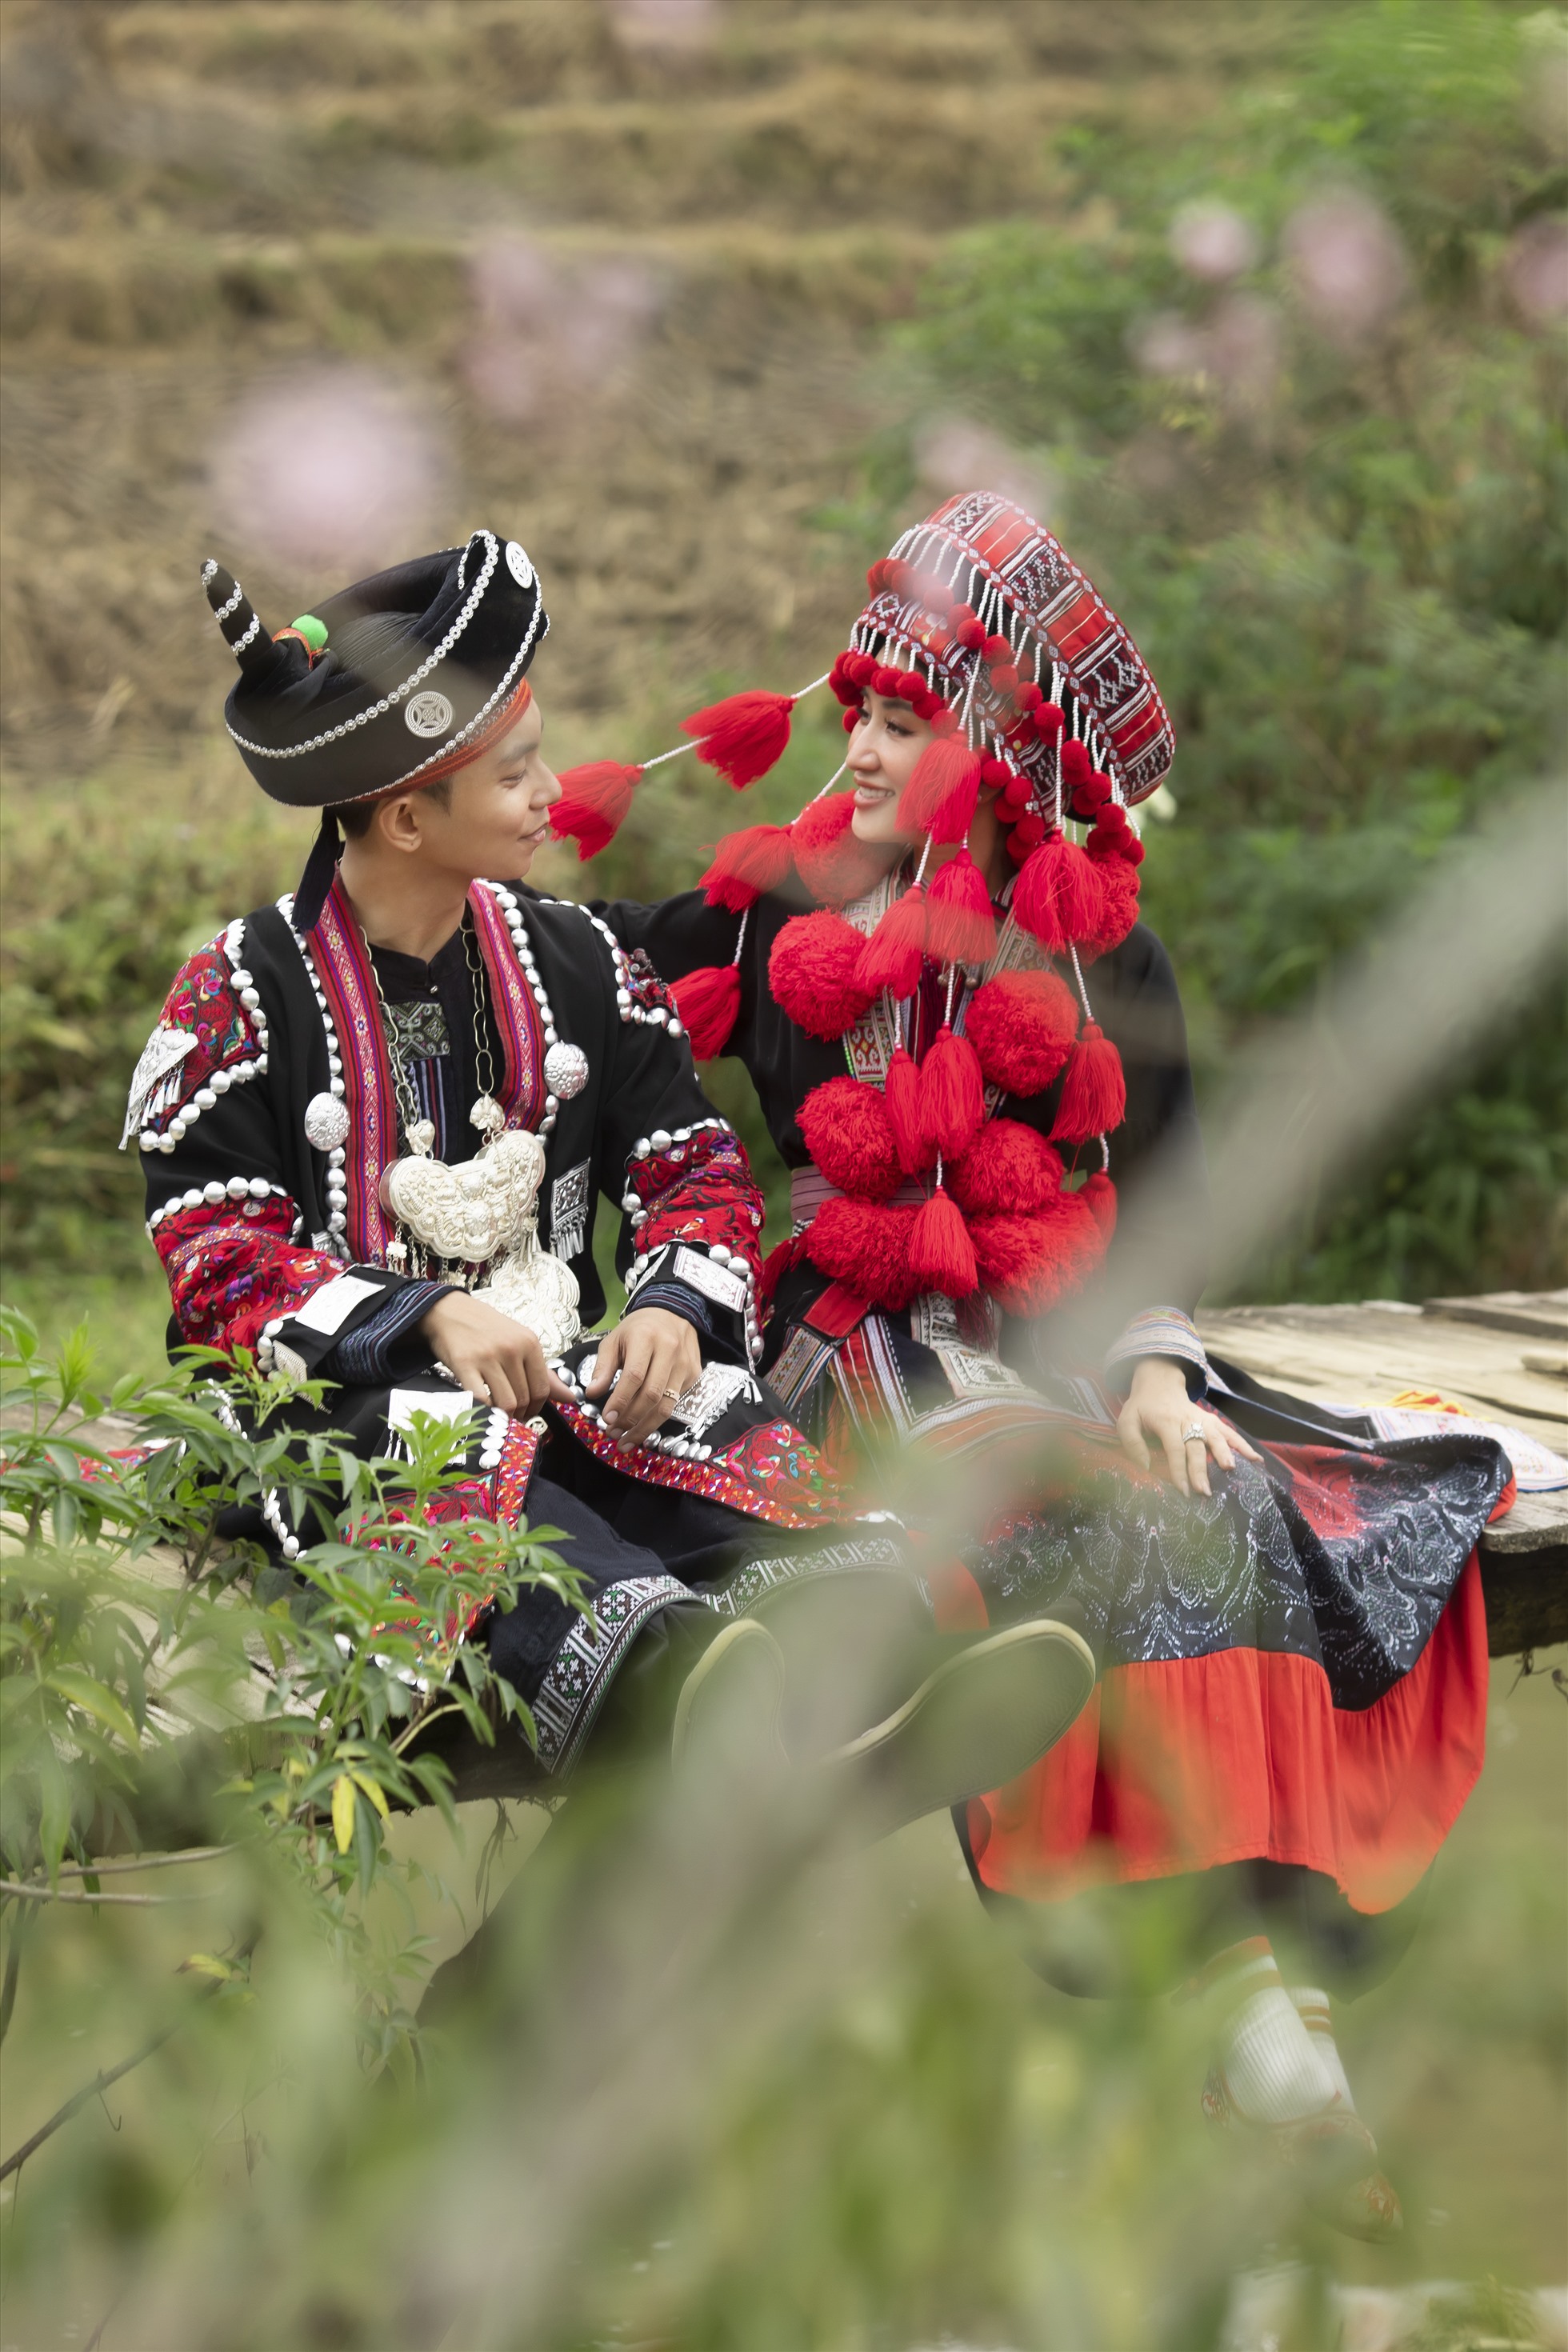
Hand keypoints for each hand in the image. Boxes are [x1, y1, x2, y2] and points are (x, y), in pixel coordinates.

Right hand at [419, 1292, 572, 1417]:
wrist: (450, 1311)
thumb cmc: (486, 1329)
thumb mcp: (519, 1343)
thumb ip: (544, 1373)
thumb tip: (571, 1397)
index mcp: (530, 1343)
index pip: (542, 1389)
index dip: (537, 1408)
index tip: (527, 1413)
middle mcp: (512, 1349)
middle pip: (524, 1398)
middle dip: (520, 1415)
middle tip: (511, 1418)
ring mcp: (488, 1356)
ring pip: (506, 1403)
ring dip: (504, 1417)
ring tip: (499, 1416)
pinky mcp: (464, 1364)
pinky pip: (481, 1399)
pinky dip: (484, 1411)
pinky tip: (483, 1409)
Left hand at [583, 1308, 702, 1453]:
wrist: (673, 1312)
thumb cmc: (639, 1329)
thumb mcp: (614, 1340)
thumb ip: (603, 1367)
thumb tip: (592, 1393)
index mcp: (646, 1338)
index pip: (634, 1376)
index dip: (620, 1400)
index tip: (606, 1418)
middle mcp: (670, 1350)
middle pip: (651, 1394)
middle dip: (631, 1419)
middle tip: (614, 1433)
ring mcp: (685, 1364)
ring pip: (666, 1405)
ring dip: (645, 1427)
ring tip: (626, 1440)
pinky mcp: (694, 1374)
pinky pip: (675, 1403)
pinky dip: (657, 1419)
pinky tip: (643, 1427)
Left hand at [1116, 1356, 1262, 1496]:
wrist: (1159, 1384)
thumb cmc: (1142, 1408)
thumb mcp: (1126, 1420)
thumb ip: (1132, 1443)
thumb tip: (1145, 1467)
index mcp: (1166, 1421)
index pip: (1175, 1448)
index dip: (1179, 1470)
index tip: (1183, 1490)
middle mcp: (1187, 1419)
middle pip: (1196, 1446)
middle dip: (1201, 1469)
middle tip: (1204, 1491)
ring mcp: (1202, 1419)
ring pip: (1216, 1437)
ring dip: (1224, 1453)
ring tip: (1231, 1470)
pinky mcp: (1212, 1420)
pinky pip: (1229, 1432)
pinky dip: (1243, 1445)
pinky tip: (1256, 1459)